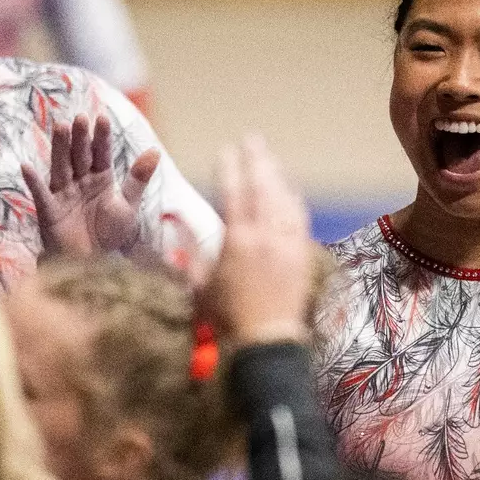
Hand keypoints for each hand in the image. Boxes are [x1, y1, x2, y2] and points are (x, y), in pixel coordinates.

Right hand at [21, 114, 159, 255]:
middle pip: (79, 156)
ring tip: (60, 126)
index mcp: (100, 179)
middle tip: (80, 117)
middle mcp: (80, 182)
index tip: (102, 119)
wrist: (92, 265)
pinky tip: (26, 167)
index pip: (101, 154)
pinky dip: (33, 182)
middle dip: (80, 137)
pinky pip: (41, 195)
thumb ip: (138, 178)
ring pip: (61, 167)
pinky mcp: (50, 212)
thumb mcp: (128, 205)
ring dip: (59, 148)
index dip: (101, 138)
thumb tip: (155, 151)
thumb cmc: (109, 235)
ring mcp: (63, 195)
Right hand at [202, 135, 313, 344]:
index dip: (228, 168)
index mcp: (237, 240)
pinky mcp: (302, 255)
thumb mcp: (200, 286)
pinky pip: (300, 219)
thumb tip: (176, 229)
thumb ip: (190, 254)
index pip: (232, 193)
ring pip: (284, 199)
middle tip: (252, 140)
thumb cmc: (228, 317)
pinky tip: (290, 191)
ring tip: (269, 159)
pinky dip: (294, 201)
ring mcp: (287, 244)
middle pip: (262, 187)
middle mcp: (265, 236)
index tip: (225, 150)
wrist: (267, 340)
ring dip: (276, 175)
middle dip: (256, 160)